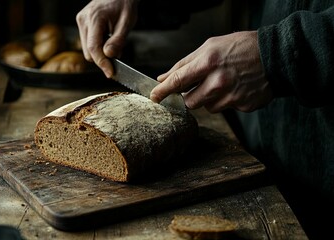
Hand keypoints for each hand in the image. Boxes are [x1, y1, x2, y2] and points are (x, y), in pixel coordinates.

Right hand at [76, 0, 138, 77]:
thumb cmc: (124, 4)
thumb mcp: (127, 22)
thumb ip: (118, 41)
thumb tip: (109, 56)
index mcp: (94, 18)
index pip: (94, 47)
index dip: (102, 63)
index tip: (110, 73)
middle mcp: (83, 20)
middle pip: (89, 52)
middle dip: (102, 58)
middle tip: (117, 55)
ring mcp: (81, 22)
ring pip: (87, 50)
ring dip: (100, 53)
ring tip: (113, 43)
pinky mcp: (82, 24)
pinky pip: (87, 43)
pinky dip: (98, 47)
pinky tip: (106, 40)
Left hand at [150, 31, 272, 112]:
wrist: (277, 56)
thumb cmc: (242, 47)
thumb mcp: (211, 46)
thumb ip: (185, 63)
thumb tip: (163, 77)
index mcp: (208, 63)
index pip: (177, 81)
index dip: (162, 91)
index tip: (154, 97)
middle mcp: (219, 82)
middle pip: (190, 102)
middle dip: (190, 96)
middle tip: (200, 85)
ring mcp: (232, 96)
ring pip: (208, 107)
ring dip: (209, 98)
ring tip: (223, 82)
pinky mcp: (243, 106)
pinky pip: (225, 108)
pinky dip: (226, 100)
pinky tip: (236, 87)